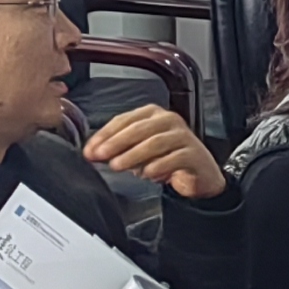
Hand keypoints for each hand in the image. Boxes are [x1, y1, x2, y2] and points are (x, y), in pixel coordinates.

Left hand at [85, 101, 224, 200]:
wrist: (198, 174)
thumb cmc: (166, 159)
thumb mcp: (137, 151)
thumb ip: (116, 149)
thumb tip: (91, 153)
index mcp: (152, 114)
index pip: (125, 120)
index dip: (105, 134)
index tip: (90, 149)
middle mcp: (169, 120)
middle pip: (138, 128)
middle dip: (116, 142)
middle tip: (100, 155)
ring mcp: (183, 136)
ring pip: (155, 142)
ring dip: (133, 154)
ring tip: (117, 165)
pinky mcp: (194, 154)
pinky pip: (174, 158)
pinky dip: (159, 165)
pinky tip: (147, 174)